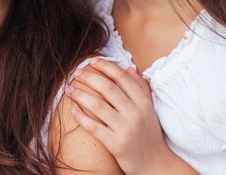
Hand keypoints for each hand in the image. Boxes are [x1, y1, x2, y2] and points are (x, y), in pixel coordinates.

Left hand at [65, 58, 193, 174]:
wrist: (155, 164)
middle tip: (77, 72)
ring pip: (98, 106)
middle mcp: (136, 114)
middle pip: (108, 89)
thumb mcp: (150, 109)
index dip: (106, 67)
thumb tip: (129, 68)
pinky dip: (81, 118)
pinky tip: (72, 110)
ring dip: (80, 95)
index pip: (122, 78)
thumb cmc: (149, 134)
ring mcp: (126, 130)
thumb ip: (141, 88)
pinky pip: (94, 128)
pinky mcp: (116, 145)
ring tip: (70, 89)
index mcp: (144, 103)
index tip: (92, 61)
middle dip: (89, 77)